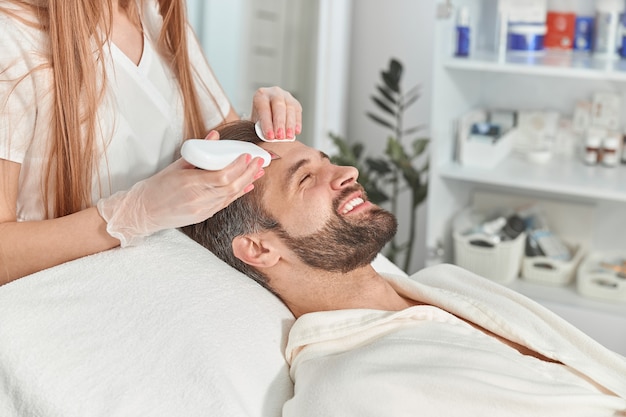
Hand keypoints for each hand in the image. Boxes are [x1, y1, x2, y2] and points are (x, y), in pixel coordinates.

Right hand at [97, 152, 264, 246]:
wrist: (144, 212)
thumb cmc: (156, 187)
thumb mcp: (175, 166)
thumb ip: (198, 152)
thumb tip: (214, 136)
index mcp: (189, 183)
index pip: (222, 176)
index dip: (238, 167)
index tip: (247, 156)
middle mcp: (198, 198)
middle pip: (231, 187)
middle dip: (248, 173)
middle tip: (260, 162)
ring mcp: (202, 209)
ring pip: (231, 196)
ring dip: (246, 183)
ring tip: (257, 172)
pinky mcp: (203, 216)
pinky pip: (225, 203)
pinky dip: (237, 193)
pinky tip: (247, 185)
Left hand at [250, 86, 302, 140]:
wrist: (268, 112)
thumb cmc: (260, 119)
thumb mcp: (255, 122)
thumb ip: (259, 129)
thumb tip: (267, 138)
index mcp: (260, 96)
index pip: (264, 109)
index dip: (267, 124)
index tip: (270, 136)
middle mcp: (274, 93)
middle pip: (278, 107)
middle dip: (279, 123)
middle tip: (280, 136)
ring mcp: (286, 97)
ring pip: (290, 109)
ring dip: (290, 125)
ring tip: (289, 137)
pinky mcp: (295, 103)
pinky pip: (298, 112)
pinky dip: (297, 123)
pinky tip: (296, 132)